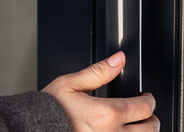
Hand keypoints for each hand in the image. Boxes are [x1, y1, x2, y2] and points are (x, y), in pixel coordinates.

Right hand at [42, 52, 158, 130]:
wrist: (32, 129)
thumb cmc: (48, 110)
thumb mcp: (70, 84)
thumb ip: (98, 72)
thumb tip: (119, 59)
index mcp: (107, 114)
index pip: (144, 107)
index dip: (149, 100)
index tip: (146, 98)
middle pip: (150, 130)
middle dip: (151, 119)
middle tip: (145, 113)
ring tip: (137, 127)